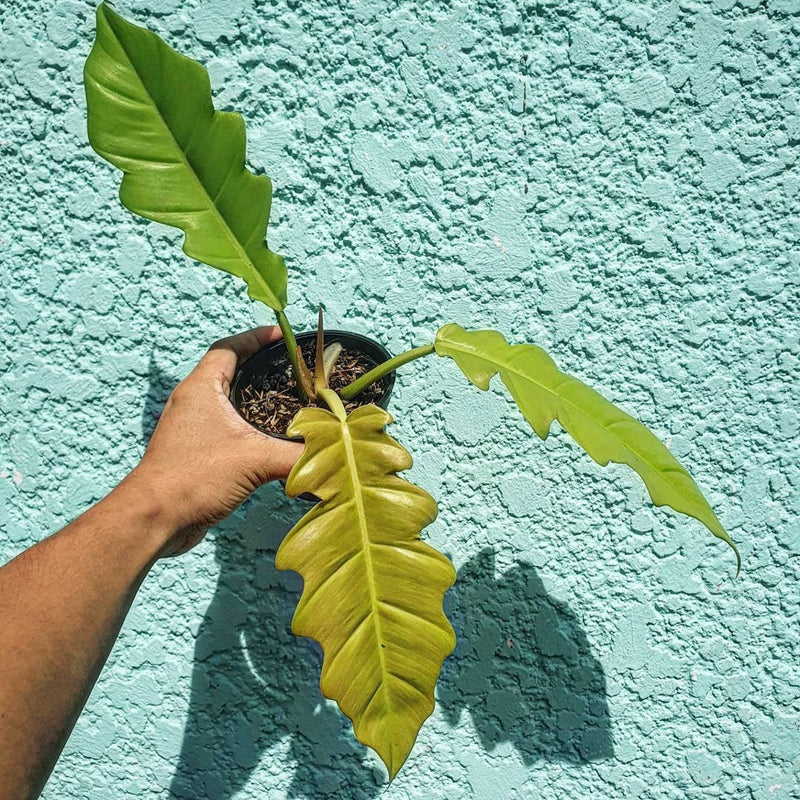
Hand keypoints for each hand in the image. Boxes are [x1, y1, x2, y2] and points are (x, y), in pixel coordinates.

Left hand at [124, 327, 303, 555]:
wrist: (153, 520)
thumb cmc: (193, 478)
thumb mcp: (254, 461)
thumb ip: (297, 455)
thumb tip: (332, 453)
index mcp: (201, 388)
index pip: (229, 348)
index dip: (256, 338)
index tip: (283, 336)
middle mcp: (193, 403)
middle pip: (229, 372)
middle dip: (261, 367)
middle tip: (291, 369)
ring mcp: (192, 428)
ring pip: (227, 402)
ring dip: (254, 399)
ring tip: (285, 402)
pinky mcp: (195, 453)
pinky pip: (226, 429)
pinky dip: (248, 428)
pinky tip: (269, 441)